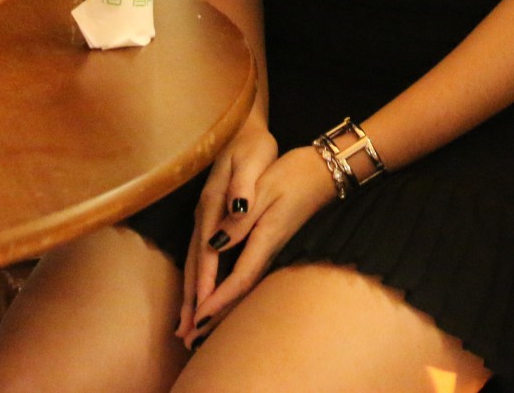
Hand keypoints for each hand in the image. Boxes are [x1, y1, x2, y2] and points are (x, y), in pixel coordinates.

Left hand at [176, 143, 339, 343]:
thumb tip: (215, 244)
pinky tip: (220, 301)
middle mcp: (267, 250)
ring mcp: (270, 250)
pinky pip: (246, 277)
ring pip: (242, 288)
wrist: (323, 172)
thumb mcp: (264, 189)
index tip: (198, 320)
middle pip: (239, 293)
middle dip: (215, 318)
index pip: (238, 279)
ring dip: (220, 310)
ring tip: (198, 331)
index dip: (217, 301)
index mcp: (264, 238)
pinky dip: (229, 293)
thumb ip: (241, 219)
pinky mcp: (269, 245)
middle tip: (190, 341)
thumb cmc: (293, 175)